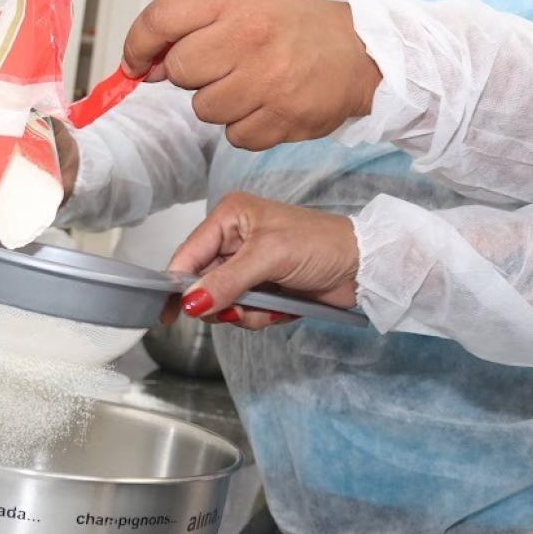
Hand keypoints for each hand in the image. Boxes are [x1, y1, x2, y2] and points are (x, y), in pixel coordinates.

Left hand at [122, 0, 381, 149]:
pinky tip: (268, 104)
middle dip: (192, 74)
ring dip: (220, 104)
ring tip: (252, 84)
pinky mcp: (283, 118)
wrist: (361, 52)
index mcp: (235, 0)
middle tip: (223, 66)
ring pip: (204, 109)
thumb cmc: (293, 27)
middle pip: (179, 70)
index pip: (161, 19)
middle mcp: (250, 37)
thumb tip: (142, 66)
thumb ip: (190, 24)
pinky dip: (245, 126)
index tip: (135, 63)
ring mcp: (268, 80)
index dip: (137, 44)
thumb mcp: (243, 1)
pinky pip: (235, 136)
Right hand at [165, 192, 358, 330]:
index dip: (176, 283)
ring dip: (244, 312)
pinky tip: (282, 307)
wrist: (363, 266)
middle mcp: (234, 239)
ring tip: (270, 306)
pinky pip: (244, 311)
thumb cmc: (321, 244)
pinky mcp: (262, 287)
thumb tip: (190, 302)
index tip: (168, 313)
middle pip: (202, 282)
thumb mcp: (268, 258)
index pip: (188, 253)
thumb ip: (226, 281)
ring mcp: (248, 265)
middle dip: (220, 301)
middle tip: (238, 309)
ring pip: (222, 301)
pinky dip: (260, 316)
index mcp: (229, 217)